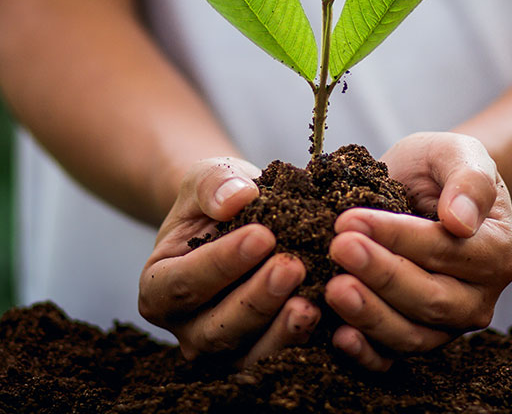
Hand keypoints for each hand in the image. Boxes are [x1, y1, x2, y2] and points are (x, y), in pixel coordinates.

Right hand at [138, 157, 319, 366]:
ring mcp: (221, 348)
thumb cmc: (216, 199)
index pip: (185, 282)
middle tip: (291, 266)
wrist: (236, 218)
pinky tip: (328, 317)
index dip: (222, 262)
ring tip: (311, 302)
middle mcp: (185, 326)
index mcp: (159, 287)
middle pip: (216, 327)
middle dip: (257, 299)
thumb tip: (237, 197)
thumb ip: (214, 185)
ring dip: (281, 330)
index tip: (261, 235)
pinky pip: (280, 357)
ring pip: (249, 353)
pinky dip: (304, 341)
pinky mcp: (257, 352)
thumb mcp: (208, 178)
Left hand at [325, 132, 511, 370]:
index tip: (351, 219)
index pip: (442, 249)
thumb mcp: (457, 153)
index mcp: (494, 250)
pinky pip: (396, 355)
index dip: (396, 236)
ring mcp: (448, 322)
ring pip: (411, 332)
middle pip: (429, 297)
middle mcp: (477, 295)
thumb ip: (467, 180)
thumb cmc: (441, 169)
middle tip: (338, 248)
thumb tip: (462, 220)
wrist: (428, 189)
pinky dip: (368, 353)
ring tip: (333, 289)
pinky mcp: (417, 334)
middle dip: (380, 274)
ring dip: (369, 314)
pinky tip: (340, 337)